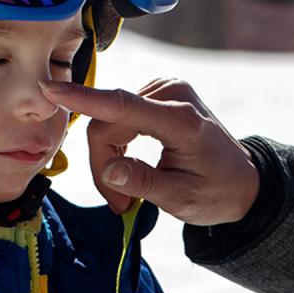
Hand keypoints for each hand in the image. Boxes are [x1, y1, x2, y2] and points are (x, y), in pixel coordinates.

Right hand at [40, 78, 259, 224]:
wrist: (243, 181)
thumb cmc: (215, 193)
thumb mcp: (181, 200)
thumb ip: (144, 183)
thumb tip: (109, 170)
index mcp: (181, 121)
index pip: (123, 106)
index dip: (83, 99)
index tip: (50, 88)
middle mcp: (173, 95)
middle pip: (109, 124)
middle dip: (105, 165)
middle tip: (120, 204)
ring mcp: (166, 90)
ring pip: (109, 122)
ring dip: (110, 159)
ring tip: (129, 193)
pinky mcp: (159, 93)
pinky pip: (119, 116)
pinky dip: (118, 145)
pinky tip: (132, 166)